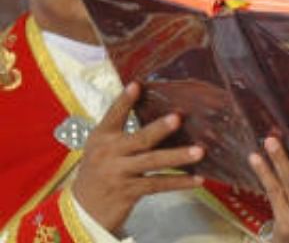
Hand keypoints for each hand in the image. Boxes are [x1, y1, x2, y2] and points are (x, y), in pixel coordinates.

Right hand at [71, 82, 204, 233]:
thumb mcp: (102, 148)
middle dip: (159, 129)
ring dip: (177, 156)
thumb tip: (160, 114)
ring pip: (152, 162)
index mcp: (102, 138)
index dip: (125, 100)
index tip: (137, 85)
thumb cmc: (99, 172)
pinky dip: (179, 182)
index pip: (114, 115)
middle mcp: (109, 153)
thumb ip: (123, 131)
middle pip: (139, 139)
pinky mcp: (128, 192)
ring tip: (199, 151)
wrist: (81, 211)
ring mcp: (119, 173)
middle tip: (177, 118)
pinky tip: (198, 179)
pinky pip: (158, 184)